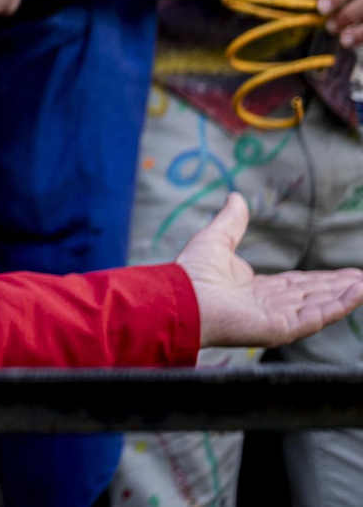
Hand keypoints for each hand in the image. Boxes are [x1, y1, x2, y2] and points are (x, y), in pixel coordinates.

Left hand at [179, 193, 362, 347]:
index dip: (323, 279)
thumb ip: (232, 222)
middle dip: (340, 287)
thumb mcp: (216, 239)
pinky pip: (316, 317)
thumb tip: (236, 197)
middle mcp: (269, 307)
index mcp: (256, 291)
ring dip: (345, 295)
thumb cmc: (191, 273)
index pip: (298, 284)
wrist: (180, 297)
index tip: (348, 273)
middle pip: (313, 295)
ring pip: (319, 305)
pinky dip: (339, 305)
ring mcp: (277, 320)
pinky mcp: (280, 329)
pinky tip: (358, 292)